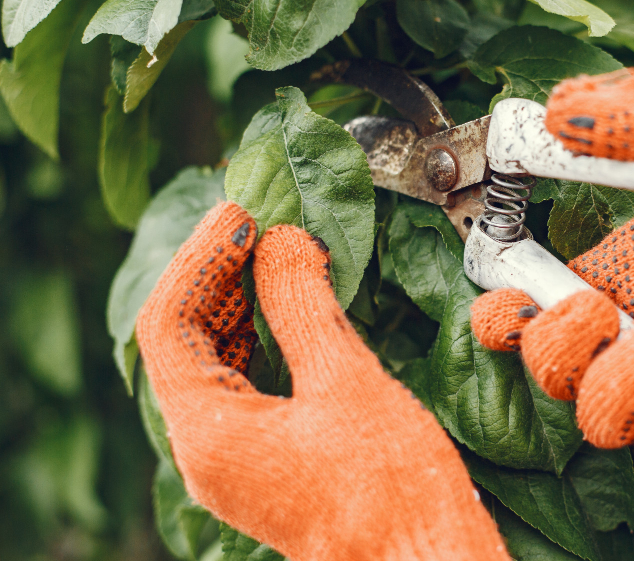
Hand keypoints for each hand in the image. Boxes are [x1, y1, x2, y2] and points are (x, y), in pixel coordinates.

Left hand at [136, 203, 508, 560]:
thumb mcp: (345, 381)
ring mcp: (237, 462)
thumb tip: (281, 241)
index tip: (242, 215)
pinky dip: (262, 339)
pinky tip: (295, 312)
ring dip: (240, 305)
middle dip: (217, 276)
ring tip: (276, 255)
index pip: (169, 323)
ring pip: (214, 363)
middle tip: (258, 224)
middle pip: (184, 342)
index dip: (201, 258)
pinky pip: (244, 386)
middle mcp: (208, 451)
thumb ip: (303, 304)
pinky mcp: (268, 464)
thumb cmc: (390, 491)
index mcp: (209, 432)